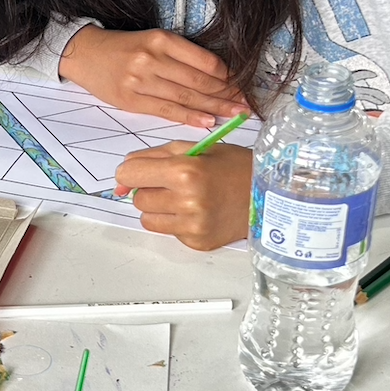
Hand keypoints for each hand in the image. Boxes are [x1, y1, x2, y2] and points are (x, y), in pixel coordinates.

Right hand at [60, 26, 248, 129]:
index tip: (243, 86)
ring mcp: (141, 80)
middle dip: (227, 94)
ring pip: (186, 97)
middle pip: (199, 80)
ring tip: (235, 115)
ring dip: (214, 108)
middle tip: (247, 105)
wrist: (86, 55)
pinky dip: (190, 118)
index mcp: (162, 40)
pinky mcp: (132, 100)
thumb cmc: (124, 48)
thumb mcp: (153, 40)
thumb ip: (181, 56)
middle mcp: (153, 59)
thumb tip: (217, 75)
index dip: (228, 76)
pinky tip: (208, 122)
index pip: (205, 60)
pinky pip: (167, 111)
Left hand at [114, 141, 251, 250]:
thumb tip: (121, 177)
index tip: (139, 173)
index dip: (131, 172)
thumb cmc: (234, 167)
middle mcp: (187, 201)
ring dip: (159, 208)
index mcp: (185, 171)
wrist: (268, 195)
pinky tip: (198, 212)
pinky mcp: (197, 242)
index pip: (129, 174)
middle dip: (150, 189)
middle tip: (174, 183)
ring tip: (185, 198)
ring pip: (148, 218)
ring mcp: (192, 225)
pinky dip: (176, 222)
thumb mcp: (195, 148)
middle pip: (137, 198)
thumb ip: (153, 157)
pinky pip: (168, 232)